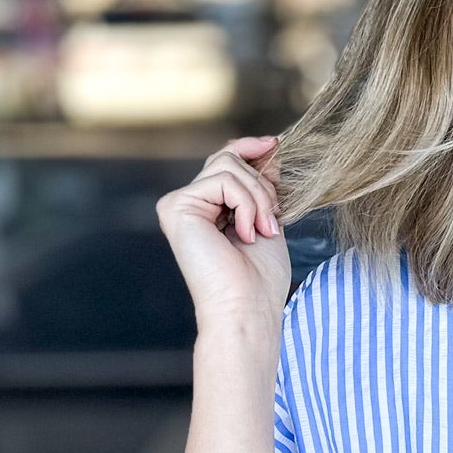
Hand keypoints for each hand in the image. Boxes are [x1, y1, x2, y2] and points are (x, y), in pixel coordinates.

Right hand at [155, 135, 289, 333]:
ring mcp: (179, 204)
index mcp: (208, 207)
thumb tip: (271, 147)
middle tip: (273, 222)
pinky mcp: (175, 207)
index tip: (277, 144)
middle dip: (262, 185)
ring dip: (257, 198)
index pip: (227, 160)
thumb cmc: (260, 277)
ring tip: (261, 231)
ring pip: (227, 165)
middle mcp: (189, 203)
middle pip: (228, 158)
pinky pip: (222, 180)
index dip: (251, 148)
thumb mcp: (268, 219)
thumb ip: (263, 186)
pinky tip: (245, 234)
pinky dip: (245, 204)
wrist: (248, 308)